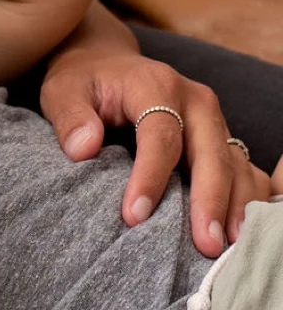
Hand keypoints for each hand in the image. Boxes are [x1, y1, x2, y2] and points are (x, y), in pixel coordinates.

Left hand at [41, 46, 269, 257]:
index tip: (134, 216)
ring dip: (234, 205)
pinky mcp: (219, 136)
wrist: (106, 63)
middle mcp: (195, 100)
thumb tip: (84, 149)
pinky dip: (244, 198)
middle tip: (205, 244)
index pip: (160, 136)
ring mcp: (213, 118)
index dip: (150, 177)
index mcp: (156, 85)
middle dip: (209, 200)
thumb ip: (71, 118)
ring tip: (227, 246)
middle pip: (210, 153)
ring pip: (233, 164)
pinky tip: (239, 231)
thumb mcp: (64, 91)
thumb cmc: (84, 81)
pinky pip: (242, 168)